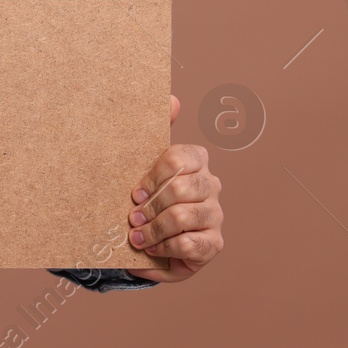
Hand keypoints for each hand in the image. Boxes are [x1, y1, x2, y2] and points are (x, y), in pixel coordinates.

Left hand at [123, 95, 223, 282]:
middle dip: (151, 206)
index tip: (134, 192)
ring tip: (136, 235)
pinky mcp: (214, 244)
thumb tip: (172, 99)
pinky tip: (152, 248)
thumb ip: (157, 129)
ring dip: (154, 229)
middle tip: (132, 217)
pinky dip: (164, 247)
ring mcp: (215, 215)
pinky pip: (190, 243)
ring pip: (184, 216)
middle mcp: (211, 186)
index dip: (153, 177)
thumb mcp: (143, 164)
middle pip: (181, 188)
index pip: (179, 157)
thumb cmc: (146, 197)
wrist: (148, 238)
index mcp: (196, 161)